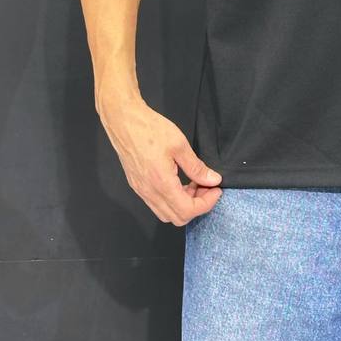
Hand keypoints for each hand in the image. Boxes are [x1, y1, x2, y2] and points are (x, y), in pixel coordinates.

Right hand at [98, 93, 223, 225]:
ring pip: (166, 213)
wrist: (124, 122)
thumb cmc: (150, 130)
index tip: (216, 190)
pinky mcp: (137, 186)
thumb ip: (196, 167)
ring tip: (194, 183)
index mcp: (161, 183)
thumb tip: (213, 180)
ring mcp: (141, 191)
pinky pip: (157, 204)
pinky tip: (180, 181)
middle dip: (197, 206)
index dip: (206, 204)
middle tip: (206, 187)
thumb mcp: (180, 145)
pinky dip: (172, 199)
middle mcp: (149, 193)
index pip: (187, 210)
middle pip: (177, 218)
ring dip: (184, 204)